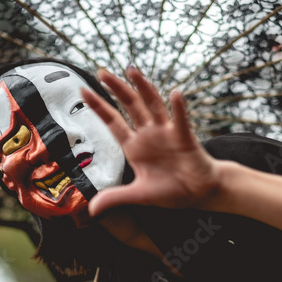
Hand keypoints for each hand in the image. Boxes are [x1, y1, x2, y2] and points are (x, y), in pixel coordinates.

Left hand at [81, 67, 221, 216]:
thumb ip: (116, 197)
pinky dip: (178, 108)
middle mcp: (148, 135)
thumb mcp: (139, 195)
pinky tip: (175, 94)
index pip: (113, 122)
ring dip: (144, 88)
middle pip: (130, 106)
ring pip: (153, 105)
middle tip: (102, 72)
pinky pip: (181, 121)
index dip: (98, 107)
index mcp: (134, 146)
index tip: (83, 91)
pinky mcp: (185, 138)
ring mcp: (167, 133)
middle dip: (117, 89)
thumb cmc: (171, 191)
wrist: (199, 193)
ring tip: (132, 70)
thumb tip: (92, 210)